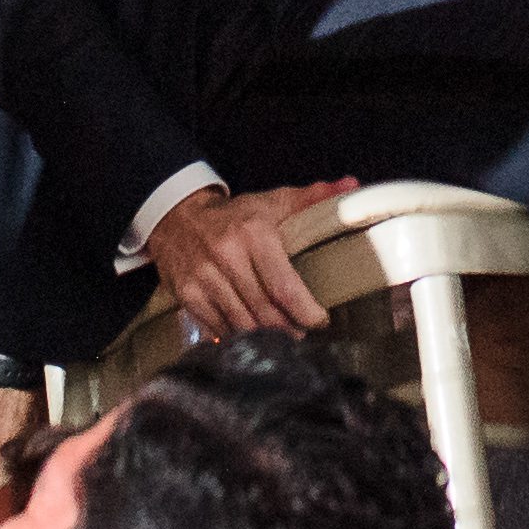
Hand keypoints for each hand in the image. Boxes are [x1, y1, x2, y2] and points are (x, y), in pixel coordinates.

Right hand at [146, 180, 358, 336]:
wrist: (177, 217)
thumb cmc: (235, 215)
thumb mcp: (273, 202)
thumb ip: (313, 198)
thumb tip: (351, 186)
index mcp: (253, 233)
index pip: (283, 285)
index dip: (305, 311)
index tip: (320, 320)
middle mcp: (226, 256)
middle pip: (264, 311)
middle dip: (288, 330)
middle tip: (305, 335)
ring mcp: (203, 279)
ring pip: (241, 324)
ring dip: (265, 340)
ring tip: (283, 342)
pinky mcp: (187, 296)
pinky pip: (218, 328)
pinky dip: (237, 337)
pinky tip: (252, 340)